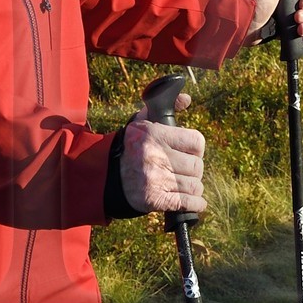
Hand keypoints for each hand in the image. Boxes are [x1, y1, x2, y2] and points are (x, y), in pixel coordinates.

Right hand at [119, 91, 205, 215]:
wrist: (104, 177)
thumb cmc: (128, 149)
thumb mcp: (141, 123)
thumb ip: (166, 107)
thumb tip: (186, 98)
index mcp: (154, 135)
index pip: (197, 142)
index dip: (195, 148)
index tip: (189, 152)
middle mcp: (156, 157)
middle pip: (197, 166)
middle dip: (193, 169)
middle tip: (183, 170)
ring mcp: (156, 180)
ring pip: (195, 185)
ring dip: (194, 187)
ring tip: (184, 184)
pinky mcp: (155, 200)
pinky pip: (188, 202)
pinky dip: (195, 204)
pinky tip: (194, 202)